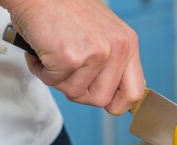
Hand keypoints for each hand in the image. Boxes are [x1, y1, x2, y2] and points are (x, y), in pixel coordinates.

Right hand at [0, 0, 144, 114]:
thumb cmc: (64, 8)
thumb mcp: (103, 31)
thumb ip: (113, 60)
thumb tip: (117, 90)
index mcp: (127, 44)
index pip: (135, 93)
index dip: (118, 104)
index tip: (106, 103)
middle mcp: (116, 49)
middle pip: (102, 100)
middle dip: (80, 92)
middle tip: (68, 73)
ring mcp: (95, 54)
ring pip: (76, 93)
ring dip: (58, 79)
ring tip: (53, 54)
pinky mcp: (70, 58)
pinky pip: (54, 82)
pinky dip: (42, 71)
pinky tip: (42, 51)